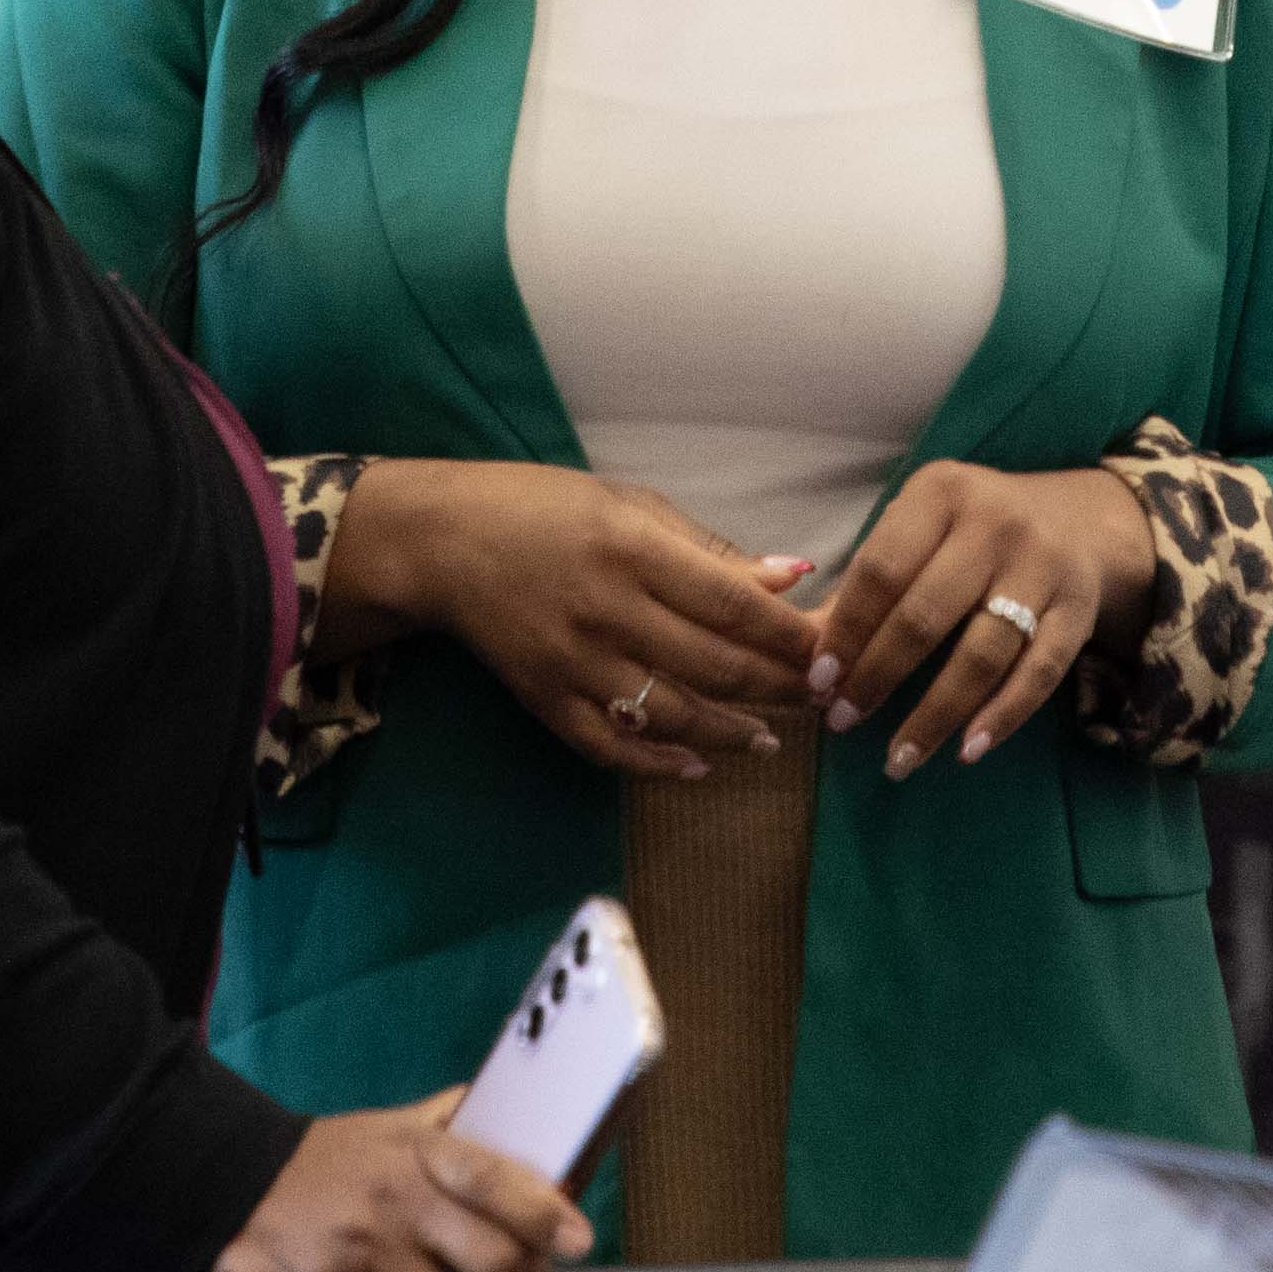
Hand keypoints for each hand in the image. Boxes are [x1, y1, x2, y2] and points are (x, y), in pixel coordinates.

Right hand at [215, 1092, 587, 1271]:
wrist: (233, 1179)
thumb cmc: (333, 1157)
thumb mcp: (395, 1125)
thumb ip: (458, 1127)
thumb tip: (531, 1123)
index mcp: (421, 1152)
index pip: (494, 1176)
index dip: (541, 1211)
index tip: (578, 1241)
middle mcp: (396, 1201)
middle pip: (487, 1261)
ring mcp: (361, 1255)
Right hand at [326, 461, 812, 779]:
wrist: (441, 541)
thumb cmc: (542, 508)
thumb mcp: (629, 504)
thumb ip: (709, 549)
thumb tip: (791, 577)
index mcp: (632, 549)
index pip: (733, 605)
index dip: (789, 636)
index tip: (831, 651)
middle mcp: (607, 610)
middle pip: (713, 665)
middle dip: (776, 687)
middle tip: (817, 698)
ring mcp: (574, 663)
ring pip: (671, 715)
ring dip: (730, 734)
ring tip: (767, 739)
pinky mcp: (545, 699)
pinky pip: (610, 747)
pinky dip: (658, 765)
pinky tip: (695, 767)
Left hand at [803, 459, 1161, 777]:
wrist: (1075, 520)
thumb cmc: (969, 532)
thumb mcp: (920, 526)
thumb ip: (868, 581)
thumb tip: (808, 659)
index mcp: (942, 493)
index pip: (881, 570)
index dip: (846, 630)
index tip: (818, 681)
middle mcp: (996, 523)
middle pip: (925, 615)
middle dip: (877, 677)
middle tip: (842, 721)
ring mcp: (1043, 567)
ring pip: (982, 654)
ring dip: (935, 715)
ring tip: (898, 757)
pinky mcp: (1078, 610)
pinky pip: (1038, 674)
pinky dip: (1001, 717)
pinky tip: (966, 751)